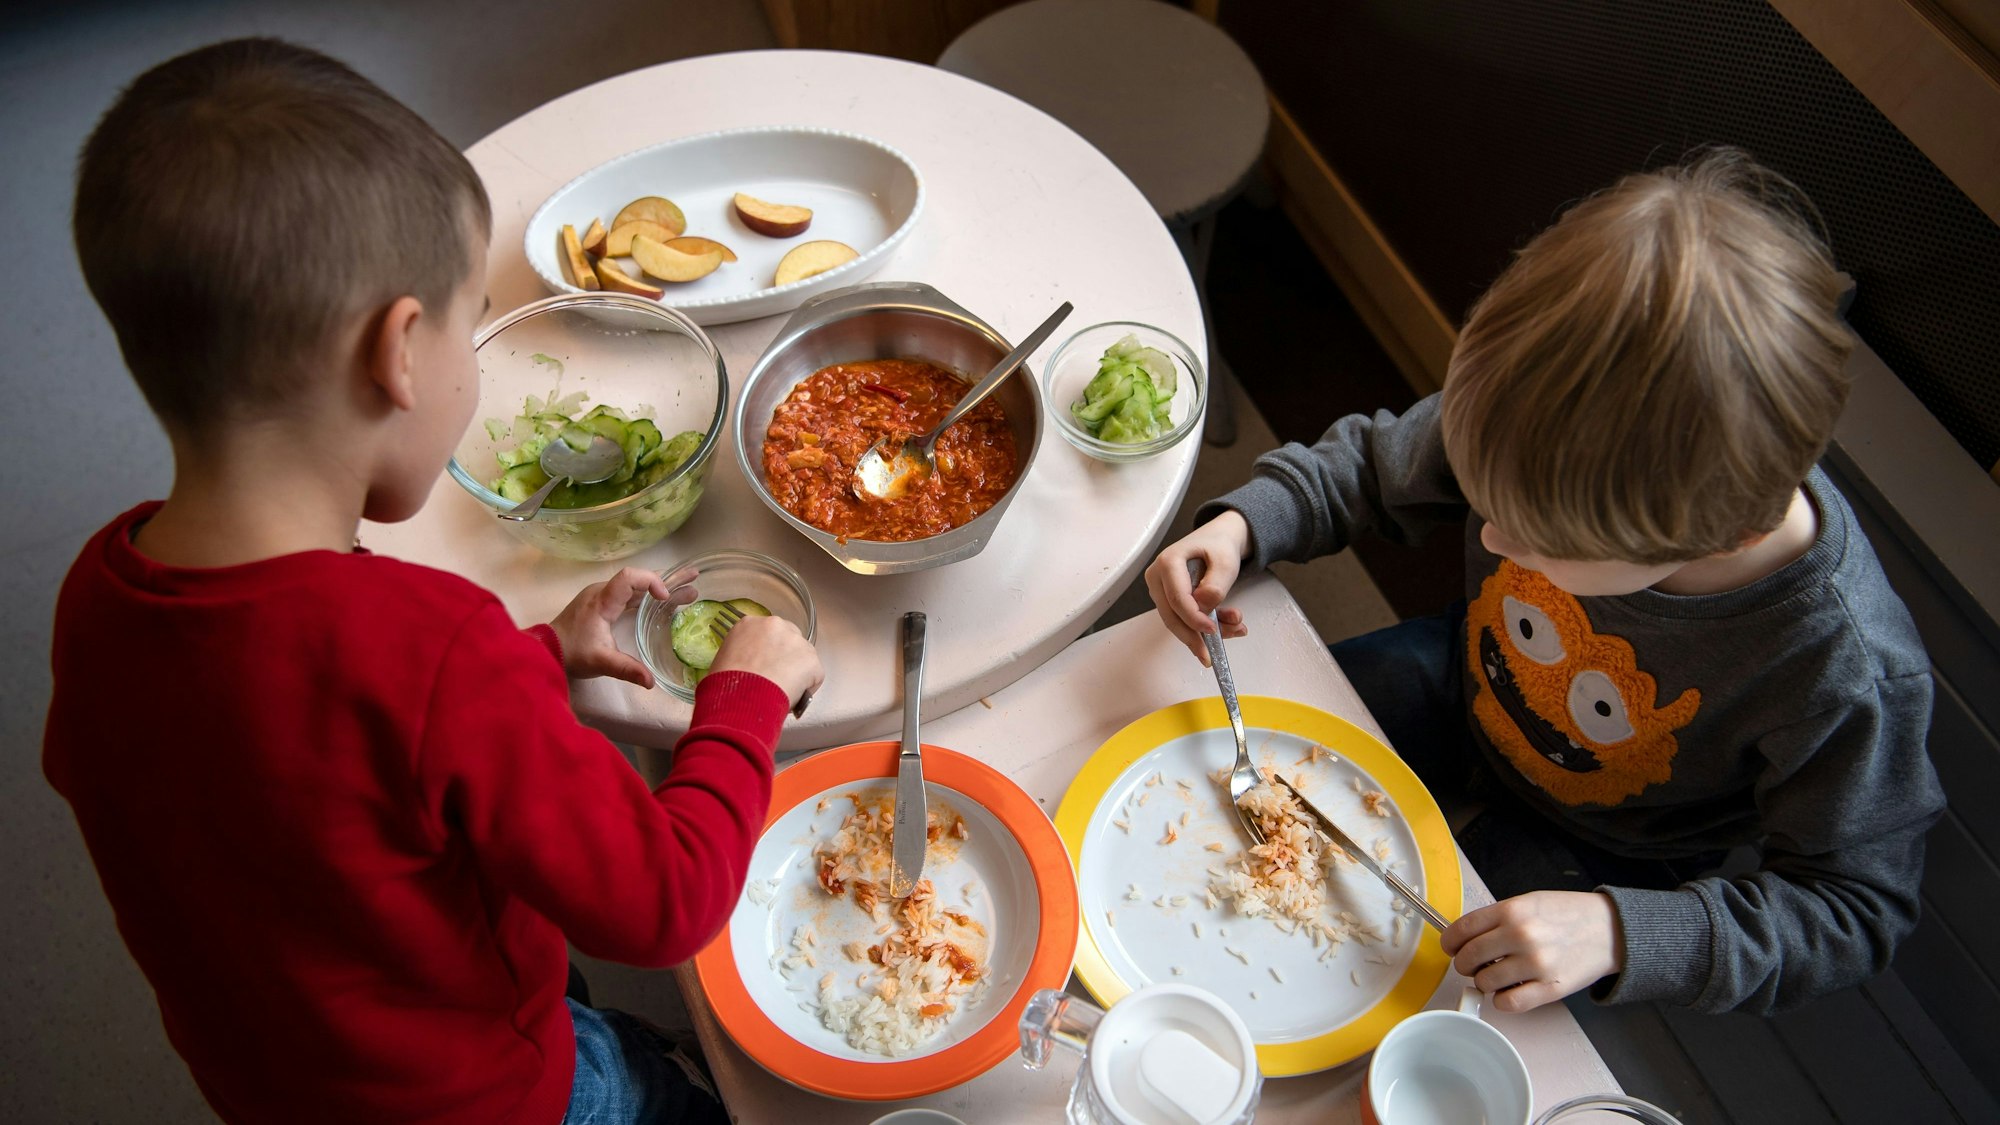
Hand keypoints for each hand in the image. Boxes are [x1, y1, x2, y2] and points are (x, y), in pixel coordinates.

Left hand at [547, 565, 695, 687]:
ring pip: (635, 586)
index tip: (664, 598)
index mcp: (602, 601)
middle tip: (694, 579)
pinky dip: (648, 597)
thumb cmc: (572, 653)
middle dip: (667, 581)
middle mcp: (602, 592)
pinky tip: (664, 603)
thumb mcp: (601, 662)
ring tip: (688, 592)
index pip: (629, 577)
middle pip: (638, 578)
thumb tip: (651, 682)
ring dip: (660, 589)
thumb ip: (626, 670)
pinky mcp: (601, 604)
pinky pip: (628, 594)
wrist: (545, 651)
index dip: (651, 581)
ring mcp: (601, 597)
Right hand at [709, 614, 823, 708]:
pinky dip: (808, 686)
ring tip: (785, 689)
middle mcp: (775, 625)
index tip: (764, 663)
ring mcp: (795, 640)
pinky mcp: (811, 659)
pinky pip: (814, 674)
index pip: (765, 633)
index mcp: (749, 624)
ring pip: (802, 655)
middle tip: (777, 675)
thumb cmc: (725, 683)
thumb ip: (740, 652)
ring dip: (797, 669)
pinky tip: (794, 696)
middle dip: (785, 655)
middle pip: (787, 637)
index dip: (766, 650)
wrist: (740, 698)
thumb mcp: (723, 658)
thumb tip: (748, 665)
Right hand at [1143, 510, 1251, 664]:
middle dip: (1193, 636)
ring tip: (1234, 630)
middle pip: (1171, 615)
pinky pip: (1182, 619)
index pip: (1177, 598)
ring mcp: (1160, 589)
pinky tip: (1226, 628)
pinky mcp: (1168, 599)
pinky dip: (1203, 627)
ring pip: (1177, 621)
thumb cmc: (1219, 546)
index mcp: (1168, 562)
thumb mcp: (1226, 561)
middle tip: (1210, 655)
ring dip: (1203, 633)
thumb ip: (1216, 583)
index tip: (1213, 630)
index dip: (1194, 618)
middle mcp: (1158, 576)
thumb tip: (1204, 606)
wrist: (1217, 540)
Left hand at [1441, 891, 1624, 1012]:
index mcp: (1512, 910)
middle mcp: (1521, 936)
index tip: (1450, 948)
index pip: (1461, 930)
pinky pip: (1508, 1003)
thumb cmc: (1567, 915)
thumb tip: (1464, 938)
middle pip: (1468, 958)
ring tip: (1498, 974)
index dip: (1449, 942)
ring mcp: (1535, 964)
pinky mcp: (1550, 989)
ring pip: (1484, 983)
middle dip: (1464, 964)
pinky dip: (1502, 1000)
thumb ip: (1497, 918)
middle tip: (1474, 964)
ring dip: (1484, 982)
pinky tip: (1510, 990)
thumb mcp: (1528, 902)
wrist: (1609, 930)